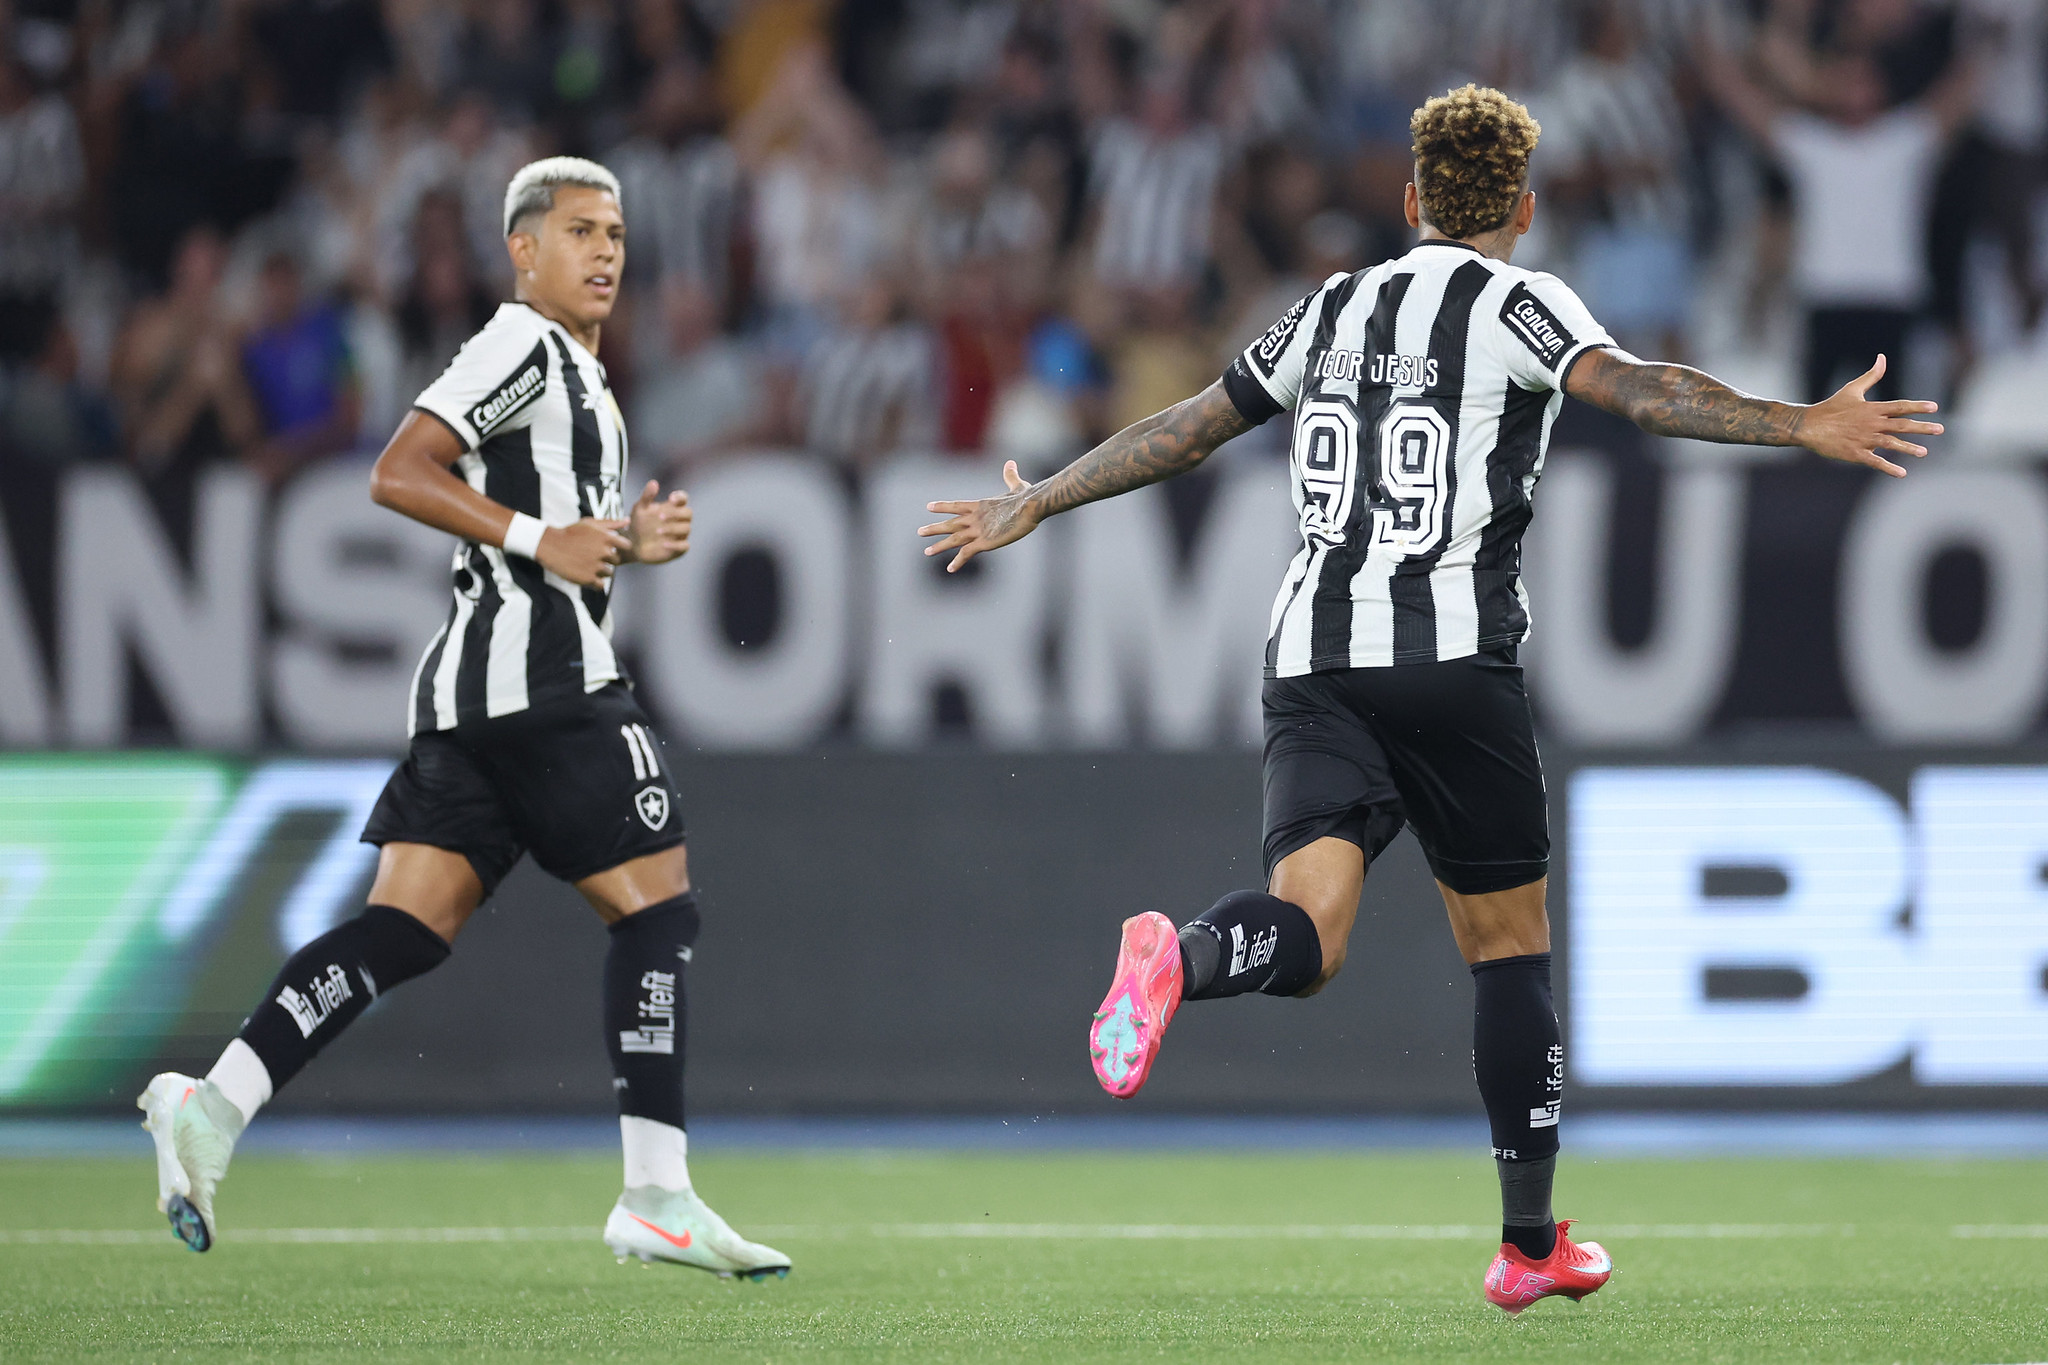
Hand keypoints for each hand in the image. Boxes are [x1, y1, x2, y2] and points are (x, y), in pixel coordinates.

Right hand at [538, 517, 630, 587]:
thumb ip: (611, 523)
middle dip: (607, 559)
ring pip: (608, 573)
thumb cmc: (570, 533)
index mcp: (606, 538)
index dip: (618, 548)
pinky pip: (601, 585)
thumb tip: (628, 521)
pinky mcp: (588, 578)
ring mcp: (596, 566)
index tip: (607, 547)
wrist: (550, 545)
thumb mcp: (590, 524)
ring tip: (585, 564)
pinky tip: (585, 574)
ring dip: (600, 571)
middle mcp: (603, 552)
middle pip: (616, 561)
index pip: (626, 546)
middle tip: (591, 556)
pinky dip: (595, 582)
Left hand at [626, 479, 691, 563]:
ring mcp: (680, 534)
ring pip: (686, 529)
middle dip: (676, 514)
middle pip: (688, 513)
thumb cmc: (639, 523)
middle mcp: (679, 520)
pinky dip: (676, 545)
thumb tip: (654, 483)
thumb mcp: (640, 509)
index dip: (680, 497)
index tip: (670, 498)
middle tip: (660, 516)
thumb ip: (647, 496)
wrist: (632, 545)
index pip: (683, 499)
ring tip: (657, 531)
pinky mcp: (678, 549)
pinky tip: (663, 544)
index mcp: (672, 507)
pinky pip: (684, 546)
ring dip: (673, 529)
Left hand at [918, 460, 1038, 571]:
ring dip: (939, 546)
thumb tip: (1010, 463)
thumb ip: (1010, 476)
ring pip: (953, 539)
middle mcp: (974, 518)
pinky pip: (967, 553)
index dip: (942, 507)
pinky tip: (949, 569)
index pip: (956, 506)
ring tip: (926, 552)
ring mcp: (978, 530)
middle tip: (920, 532)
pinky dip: (957, 561)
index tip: (929, 506)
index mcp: (980, 505)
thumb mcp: (1017, 485)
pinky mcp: (985, 542)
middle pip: (950, 524)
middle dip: (934, 529)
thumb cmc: (1026, 497)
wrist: (1029, 507)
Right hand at [1796, 355, 1941, 476]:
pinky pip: (1875, 461)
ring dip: (1909, 448)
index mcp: (1872, 408)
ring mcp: (1864, 439)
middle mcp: (1871, 423)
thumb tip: (1882, 357)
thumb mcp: (1852, 389)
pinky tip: (1902, 473)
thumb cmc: (1830, 407)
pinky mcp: (1855, 453)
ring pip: (1891, 444)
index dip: (1918, 406)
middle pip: (1901, 425)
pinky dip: (1889, 467)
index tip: (1934, 407)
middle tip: (1940, 430)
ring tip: (1924, 452)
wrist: (1808, 425)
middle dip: (1922, 427)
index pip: (1900, 406)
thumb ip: (1872, 375)